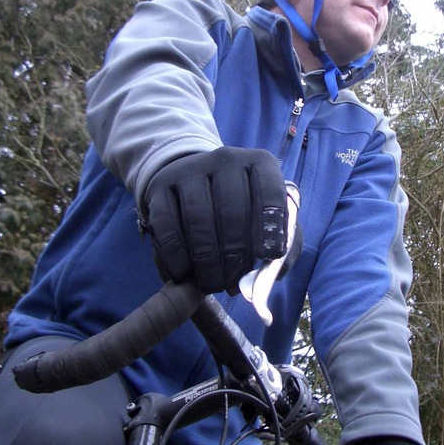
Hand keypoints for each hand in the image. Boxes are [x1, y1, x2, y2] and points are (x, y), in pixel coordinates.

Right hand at [144, 147, 287, 294]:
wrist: (194, 184)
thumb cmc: (242, 209)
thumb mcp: (269, 217)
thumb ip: (283, 241)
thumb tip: (274, 270)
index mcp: (260, 164)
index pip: (270, 189)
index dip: (270, 225)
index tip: (269, 256)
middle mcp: (225, 159)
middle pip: (232, 210)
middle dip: (235, 254)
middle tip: (233, 285)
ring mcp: (190, 169)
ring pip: (198, 218)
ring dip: (206, 260)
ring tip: (212, 284)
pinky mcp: (160, 185)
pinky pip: (167, 224)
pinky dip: (176, 254)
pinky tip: (184, 274)